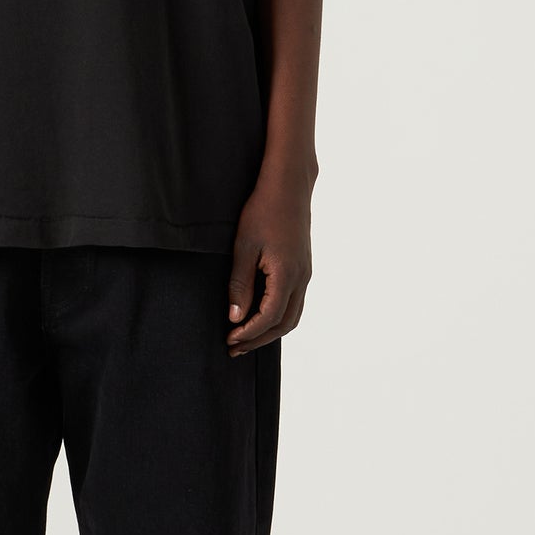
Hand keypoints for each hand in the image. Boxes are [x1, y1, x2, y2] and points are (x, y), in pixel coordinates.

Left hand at [226, 174, 312, 354]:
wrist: (288, 187)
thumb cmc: (262, 211)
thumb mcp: (243, 247)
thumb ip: (240, 285)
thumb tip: (235, 318)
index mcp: (287, 275)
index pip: (269, 317)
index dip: (249, 333)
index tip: (229, 339)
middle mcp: (301, 279)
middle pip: (284, 324)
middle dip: (259, 339)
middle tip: (234, 348)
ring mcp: (305, 274)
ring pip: (292, 315)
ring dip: (269, 331)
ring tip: (245, 337)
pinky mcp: (303, 268)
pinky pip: (294, 302)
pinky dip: (277, 316)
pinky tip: (259, 315)